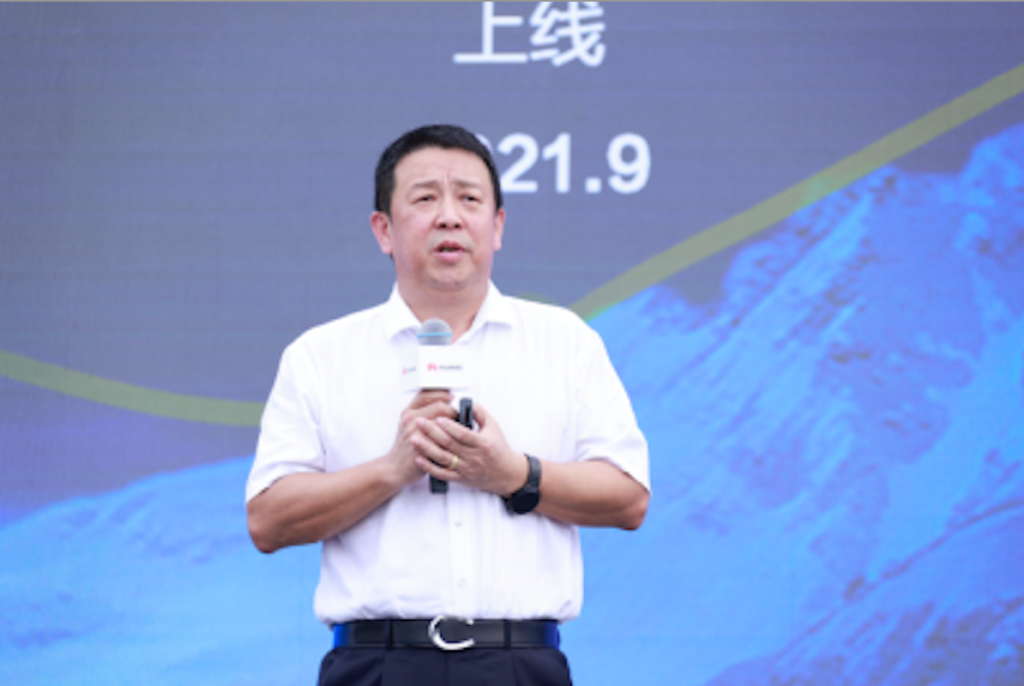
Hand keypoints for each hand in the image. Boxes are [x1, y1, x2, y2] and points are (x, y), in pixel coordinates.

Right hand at [384, 390, 457, 487]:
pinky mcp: (423, 448)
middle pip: (440, 406)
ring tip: (458, 430)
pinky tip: (454, 443)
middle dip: (454, 411)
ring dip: (455, 426)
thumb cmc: (404, 447)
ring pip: (444, 423)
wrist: (394, 467)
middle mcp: (412, 420)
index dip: (442, 393)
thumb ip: (422, 412)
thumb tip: (443, 402)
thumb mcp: (408, 424)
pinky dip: (452, 440)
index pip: (427, 394)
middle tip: (458, 416)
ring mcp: (417, 433)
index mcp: (409, 412)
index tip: (451, 396)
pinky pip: (443, 440)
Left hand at [413, 401, 529, 496]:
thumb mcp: (494, 427)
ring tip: (414, 438)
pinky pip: (442, 474)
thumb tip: (467, 403)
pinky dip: (430, 467)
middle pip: (449, 444)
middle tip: (420, 422)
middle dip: (432, 432)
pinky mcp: (461, 479)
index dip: (448, 425)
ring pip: (443, 458)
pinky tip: (420, 459)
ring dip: (427, 448)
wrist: (506, 474)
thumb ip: (481, 413)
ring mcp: (466, 469)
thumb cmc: (499, 449)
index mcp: (483, 444)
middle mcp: (473, 457)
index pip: (462, 434)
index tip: (438, 417)